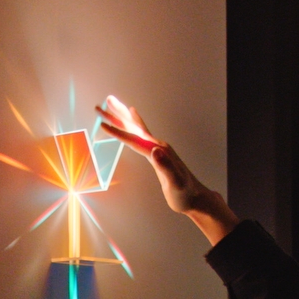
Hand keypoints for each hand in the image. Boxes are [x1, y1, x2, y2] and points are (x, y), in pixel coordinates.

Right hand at [95, 101, 239, 245]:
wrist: (195, 198)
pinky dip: (134, 126)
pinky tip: (132, 123)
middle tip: (106, 100)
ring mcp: (158, 149)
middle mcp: (158, 146)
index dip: (118, 132)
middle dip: (119, 114)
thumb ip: (166, 166)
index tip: (103, 124)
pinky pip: (141, 135)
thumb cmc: (184, 193)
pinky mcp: (158, 153)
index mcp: (159, 151)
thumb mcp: (175, 182)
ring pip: (137, 128)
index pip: (135, 139)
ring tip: (112, 104)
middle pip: (135, 126)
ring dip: (124, 116)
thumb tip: (155, 150)